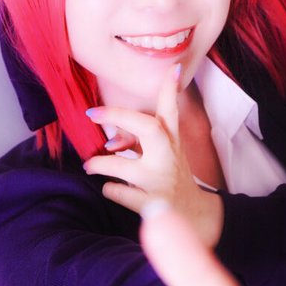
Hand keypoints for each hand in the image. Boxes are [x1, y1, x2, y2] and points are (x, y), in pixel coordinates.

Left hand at [83, 64, 222, 246]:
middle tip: (93, 112)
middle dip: (119, 116)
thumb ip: (139, 143)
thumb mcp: (164, 155)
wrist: (195, 218)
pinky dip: (110, 189)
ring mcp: (160, 181)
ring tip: (90, 164)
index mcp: (171, 142)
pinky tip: (110, 188)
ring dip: (101, 164)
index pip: (171, 110)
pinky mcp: (153, 204)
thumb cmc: (171, 179)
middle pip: (149, 128)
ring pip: (122, 165)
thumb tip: (109, 141)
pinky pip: (119, 192)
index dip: (171, 88)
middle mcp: (167, 158)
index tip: (174, 67)